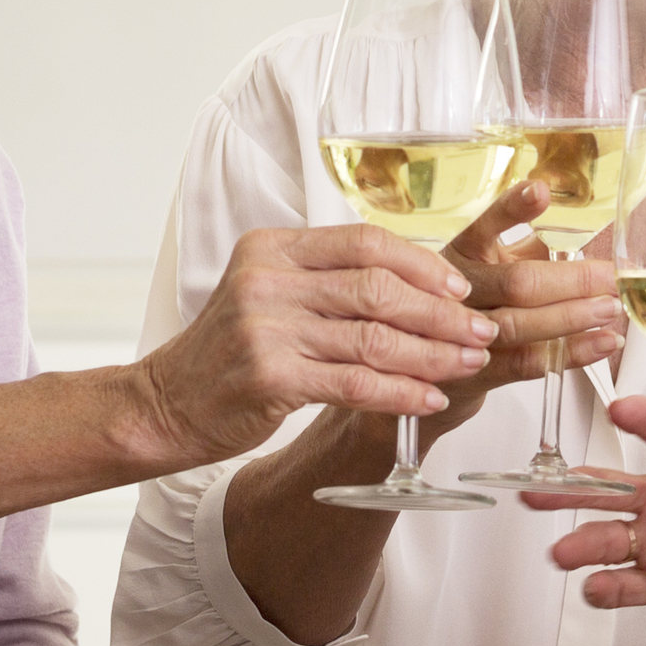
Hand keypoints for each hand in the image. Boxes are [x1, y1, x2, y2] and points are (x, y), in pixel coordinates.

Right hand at [129, 223, 495, 469]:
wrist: (164, 404)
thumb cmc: (228, 353)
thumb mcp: (266, 294)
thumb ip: (325, 280)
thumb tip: (413, 282)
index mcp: (271, 249)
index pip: (363, 241)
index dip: (421, 263)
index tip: (459, 286)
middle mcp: (267, 281)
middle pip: (376, 287)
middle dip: (439, 311)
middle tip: (480, 329)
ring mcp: (265, 329)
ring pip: (372, 336)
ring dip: (431, 353)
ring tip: (469, 364)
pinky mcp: (270, 378)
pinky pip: (353, 383)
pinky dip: (399, 393)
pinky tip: (429, 400)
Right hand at [421, 176, 626, 440]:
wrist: (432, 366)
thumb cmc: (476, 305)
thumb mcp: (493, 267)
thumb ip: (533, 251)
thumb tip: (591, 244)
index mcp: (462, 255)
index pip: (484, 226)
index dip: (512, 209)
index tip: (540, 190)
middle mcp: (458, 291)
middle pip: (516, 283)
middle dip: (571, 280)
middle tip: (610, 277)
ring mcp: (463, 334)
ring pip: (521, 325)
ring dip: (572, 318)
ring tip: (610, 310)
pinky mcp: (477, 372)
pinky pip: (529, 363)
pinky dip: (573, 353)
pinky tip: (603, 342)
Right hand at [530, 397, 645, 621]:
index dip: (640, 419)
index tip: (619, 408)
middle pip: (605, 489)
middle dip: (570, 490)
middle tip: (539, 490)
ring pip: (606, 540)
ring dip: (581, 544)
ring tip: (562, 552)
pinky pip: (626, 585)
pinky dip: (607, 588)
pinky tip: (593, 586)